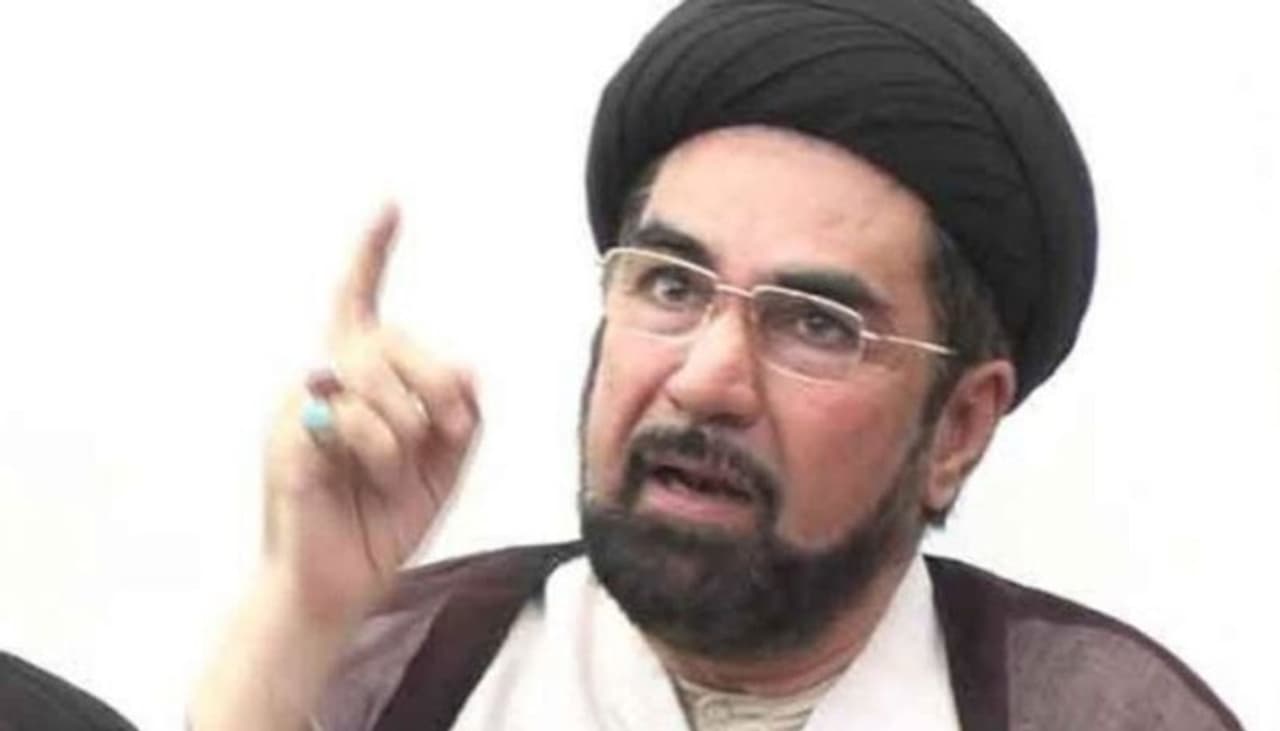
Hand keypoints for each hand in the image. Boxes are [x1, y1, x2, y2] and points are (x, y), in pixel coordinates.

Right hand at [262, 205, 479, 621]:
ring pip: (374, 373)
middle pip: (390, 338)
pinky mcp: (290, 434)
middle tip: (451, 428)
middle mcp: (326, 380)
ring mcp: (302, 404)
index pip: (362, 303)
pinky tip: (369, 478)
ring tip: (395, 471)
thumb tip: (465, 368)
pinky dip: (381, 450)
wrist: (340, 582)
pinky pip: (353, 415)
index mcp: (361, 380)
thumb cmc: (385, 517)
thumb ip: (460, 408)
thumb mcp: (445, 460)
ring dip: (408, 428)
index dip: (372, 254)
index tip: (390, 207)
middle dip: (435, 380)